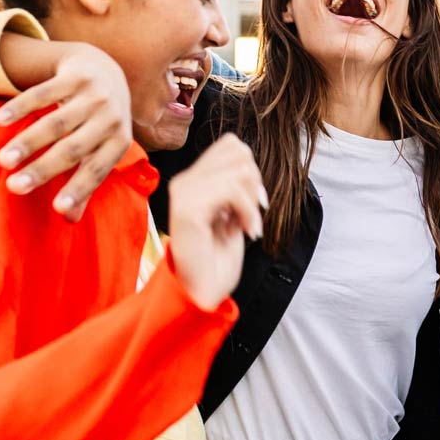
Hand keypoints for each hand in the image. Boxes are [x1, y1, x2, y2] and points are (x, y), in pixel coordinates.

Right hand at [0, 36, 132, 220]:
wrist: (105, 69)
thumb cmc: (98, 122)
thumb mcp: (100, 149)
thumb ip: (85, 181)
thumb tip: (69, 220)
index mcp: (119, 143)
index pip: (97, 170)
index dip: (79, 190)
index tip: (57, 209)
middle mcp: (111, 119)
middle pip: (73, 149)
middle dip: (43, 170)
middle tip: (13, 187)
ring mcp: (95, 95)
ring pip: (56, 123)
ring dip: (27, 142)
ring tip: (2, 161)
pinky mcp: (76, 75)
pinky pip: (43, 92)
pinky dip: (20, 107)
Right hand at [165, 134, 265, 309]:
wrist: (201, 294)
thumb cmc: (216, 261)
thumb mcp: (231, 216)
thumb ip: (235, 189)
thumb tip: (249, 167)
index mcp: (193, 180)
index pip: (231, 145)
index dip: (251, 168)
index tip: (255, 201)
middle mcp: (184, 181)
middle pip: (237, 151)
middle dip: (255, 181)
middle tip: (254, 213)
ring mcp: (183, 193)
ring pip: (238, 169)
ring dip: (253, 201)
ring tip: (250, 226)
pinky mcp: (188, 209)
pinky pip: (232, 190)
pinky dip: (249, 211)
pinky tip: (249, 232)